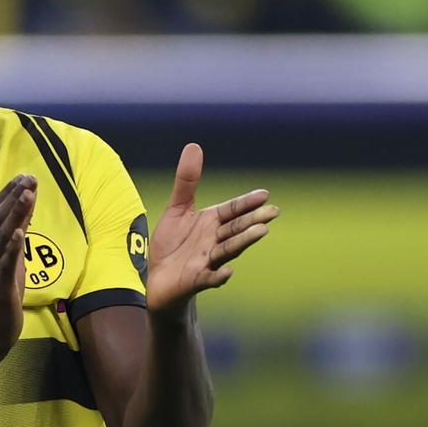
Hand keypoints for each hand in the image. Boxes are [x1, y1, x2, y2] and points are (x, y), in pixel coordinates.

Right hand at [0, 174, 36, 354]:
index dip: (8, 193)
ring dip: (14, 214)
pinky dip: (10, 246)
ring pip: (1, 236)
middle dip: (14, 197)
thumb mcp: (9, 260)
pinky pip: (4, 263)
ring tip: (26, 194)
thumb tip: (26, 209)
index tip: (24, 176)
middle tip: (29, 177)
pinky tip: (18, 232)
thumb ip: (14, 236)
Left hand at [146, 144, 277, 312]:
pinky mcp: (194, 280)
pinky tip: (228, 271)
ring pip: (228, 250)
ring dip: (244, 241)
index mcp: (211, 222)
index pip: (232, 210)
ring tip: (261, 231)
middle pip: (236, 229)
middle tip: (272, 213)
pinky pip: (209, 278)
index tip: (265, 194)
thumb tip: (194, 146)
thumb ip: (186, 181)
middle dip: (253, 221)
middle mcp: (213, 241)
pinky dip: (218, 276)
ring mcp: (206, 261)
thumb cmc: (170, 244)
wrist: (155, 279)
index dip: (247, 203)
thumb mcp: (177, 209)